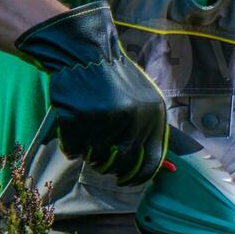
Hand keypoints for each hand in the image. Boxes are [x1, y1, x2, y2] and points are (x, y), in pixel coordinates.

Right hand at [15, 0, 167, 185]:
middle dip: (108, 165)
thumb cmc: (114, 81)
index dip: (137, 176)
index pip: (150, 161)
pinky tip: (72, 127)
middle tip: (98, 158)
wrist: (86, 53)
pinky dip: (70, 144)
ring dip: (88, 152)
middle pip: (121, 163)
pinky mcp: (82, 116)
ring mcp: (108, 117)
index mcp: (154, 114)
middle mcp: (135, 117)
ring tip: (86, 131)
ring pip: (95, 156)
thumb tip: (164, 170)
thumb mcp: (144, 101)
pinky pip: (73, 148)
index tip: (125, 180)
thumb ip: (150, 132)